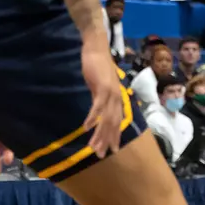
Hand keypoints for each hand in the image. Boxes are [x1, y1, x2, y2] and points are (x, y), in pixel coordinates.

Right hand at [80, 42, 128, 157]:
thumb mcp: (100, 86)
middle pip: (113, 124)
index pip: (117, 122)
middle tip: (101, 154)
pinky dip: (92, 117)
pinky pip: (97, 106)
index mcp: (117, 99)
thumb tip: (98, 110)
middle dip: (107, 140)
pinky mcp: (102, 88)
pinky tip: (86, 128)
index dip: (115, 136)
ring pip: (106, 119)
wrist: (97, 49)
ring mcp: (110, 93)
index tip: (111, 150)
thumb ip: (101, 98)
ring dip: (100, 134)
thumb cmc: (97, 66)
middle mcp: (117, 98)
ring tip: (93, 147)